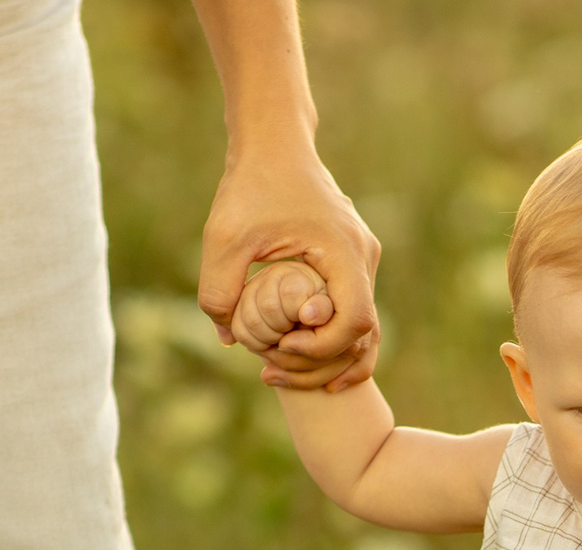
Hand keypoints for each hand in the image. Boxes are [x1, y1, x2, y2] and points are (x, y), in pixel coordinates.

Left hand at [199, 152, 381, 391]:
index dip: (322, 348)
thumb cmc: (250, 185)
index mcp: (345, 252)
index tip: (281, 344)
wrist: (274, 145)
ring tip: (281, 373)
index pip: (356, 323)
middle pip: (362, 336)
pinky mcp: (349, 264)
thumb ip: (218, 291)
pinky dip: (327, 340)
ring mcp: (361, 262)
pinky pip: (349, 313)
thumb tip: (230, 340)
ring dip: (325, 359)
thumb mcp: (222, 238)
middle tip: (272, 372)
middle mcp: (363, 258)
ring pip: (360, 330)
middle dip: (320, 365)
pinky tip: (293, 353)